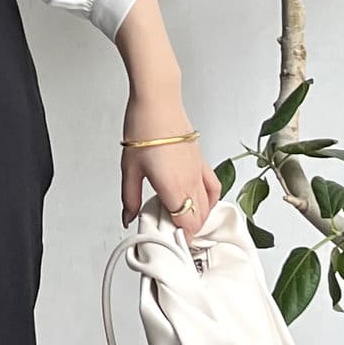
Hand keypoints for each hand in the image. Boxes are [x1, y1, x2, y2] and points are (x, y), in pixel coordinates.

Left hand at [120, 97, 221, 237]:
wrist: (157, 101)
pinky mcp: (202, 162)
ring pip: (208, 205)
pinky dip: (211, 200)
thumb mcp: (130, 169)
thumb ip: (131, 198)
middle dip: (188, 231)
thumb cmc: (144, 128)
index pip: (186, 223)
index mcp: (173, 186)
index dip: (181, 238)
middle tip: (172, 235)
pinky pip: (214, 187)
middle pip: (198, 218)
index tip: (171, 243)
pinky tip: (201, 204)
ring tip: (182, 223)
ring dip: (198, 218)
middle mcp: (190, 181)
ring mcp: (199, 171)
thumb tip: (129, 217)